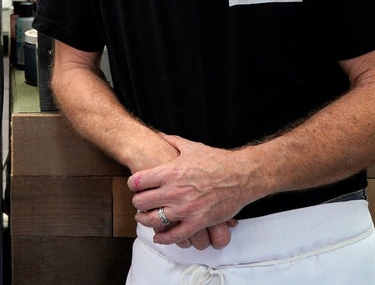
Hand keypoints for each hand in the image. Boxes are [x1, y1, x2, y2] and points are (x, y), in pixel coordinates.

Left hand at [129, 134, 255, 247]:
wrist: (241, 175)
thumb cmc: (217, 161)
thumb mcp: (191, 146)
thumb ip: (172, 141)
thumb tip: (159, 135)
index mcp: (170, 172)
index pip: (138, 181)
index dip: (133, 184)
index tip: (135, 186)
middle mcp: (174, 191)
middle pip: (141, 202)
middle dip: (138, 202)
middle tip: (140, 202)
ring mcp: (185, 208)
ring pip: (154, 220)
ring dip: (145, 220)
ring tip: (144, 218)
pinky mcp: (198, 221)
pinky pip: (175, 235)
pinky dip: (164, 238)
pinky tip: (159, 237)